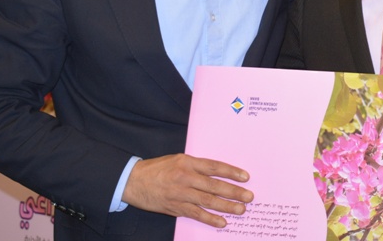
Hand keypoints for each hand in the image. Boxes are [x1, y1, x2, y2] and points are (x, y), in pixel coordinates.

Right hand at [122, 153, 252, 227]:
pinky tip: (222, 222)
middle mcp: (185, 176)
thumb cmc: (156, 169)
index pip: (214, 166)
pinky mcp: (175, 207)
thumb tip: (217, 174)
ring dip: (226, 206)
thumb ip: (195, 166)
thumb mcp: (176, 160)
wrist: (134, 181)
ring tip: (241, 210)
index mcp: (187, 162)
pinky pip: (196, 214)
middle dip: (234, 191)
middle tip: (249, 196)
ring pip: (208, 201)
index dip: (231, 172)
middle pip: (214, 185)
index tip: (245, 177)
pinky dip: (210, 219)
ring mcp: (181, 193)